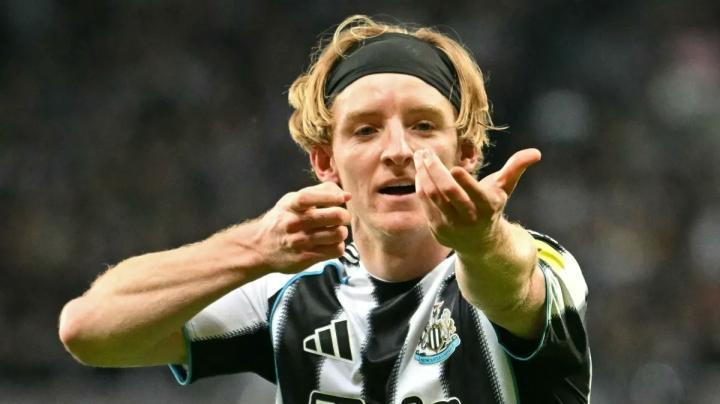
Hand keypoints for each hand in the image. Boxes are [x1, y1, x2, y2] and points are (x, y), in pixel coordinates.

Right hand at [224, 182, 351, 273]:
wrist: (260, 247)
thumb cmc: (282, 219)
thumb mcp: (293, 200)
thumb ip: (319, 192)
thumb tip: (347, 196)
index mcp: (291, 205)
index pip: (309, 197)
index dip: (330, 196)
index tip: (341, 198)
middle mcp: (295, 223)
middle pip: (333, 217)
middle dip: (344, 215)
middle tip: (341, 217)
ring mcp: (300, 242)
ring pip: (338, 234)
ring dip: (341, 232)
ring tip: (335, 231)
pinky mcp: (305, 258)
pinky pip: (335, 250)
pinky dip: (338, 246)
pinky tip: (329, 244)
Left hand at [413, 148, 540, 253]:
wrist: (480, 243)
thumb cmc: (491, 208)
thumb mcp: (504, 189)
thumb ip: (515, 169)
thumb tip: (536, 152)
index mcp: (487, 207)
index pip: (476, 195)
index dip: (466, 182)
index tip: (456, 168)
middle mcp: (469, 219)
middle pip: (448, 193)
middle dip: (435, 171)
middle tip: (425, 152)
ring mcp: (451, 225)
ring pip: (433, 196)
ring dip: (424, 174)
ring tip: (420, 157)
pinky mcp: (437, 228)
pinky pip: (425, 203)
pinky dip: (421, 185)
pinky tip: (420, 171)